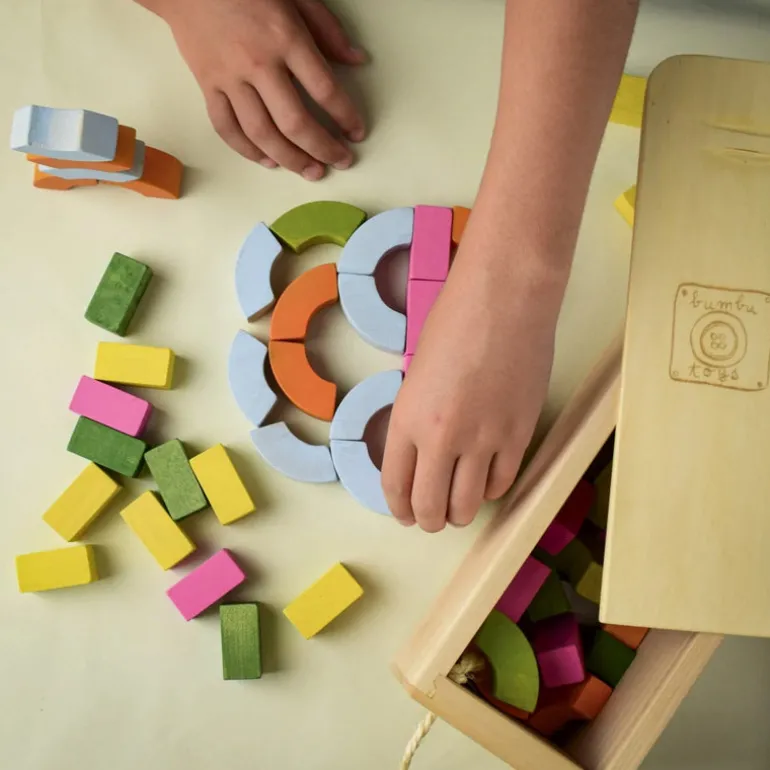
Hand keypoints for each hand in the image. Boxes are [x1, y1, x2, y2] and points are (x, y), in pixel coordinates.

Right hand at [154, 0, 365, 178]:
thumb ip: (328, 30)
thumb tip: (357, 60)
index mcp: (285, 37)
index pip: (325, 89)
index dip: (346, 116)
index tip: (357, 132)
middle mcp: (258, 63)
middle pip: (295, 122)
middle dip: (322, 149)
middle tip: (340, 162)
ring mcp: (230, 78)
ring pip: (261, 133)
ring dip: (290, 159)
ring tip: (310, 171)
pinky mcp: (207, 85)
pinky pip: (227, 128)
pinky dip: (247, 151)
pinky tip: (268, 161)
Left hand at [382, 249, 565, 531]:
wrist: (506, 298)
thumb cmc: (455, 319)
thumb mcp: (418, 371)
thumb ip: (417, 414)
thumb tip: (423, 445)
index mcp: (407, 418)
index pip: (395, 485)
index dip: (399, 508)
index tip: (404, 514)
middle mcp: (441, 438)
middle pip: (430, 506)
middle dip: (427, 520)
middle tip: (431, 518)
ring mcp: (483, 440)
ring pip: (468, 505)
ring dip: (460, 514)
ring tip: (459, 509)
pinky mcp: (519, 435)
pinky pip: (502, 482)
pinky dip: (490, 490)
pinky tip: (486, 482)